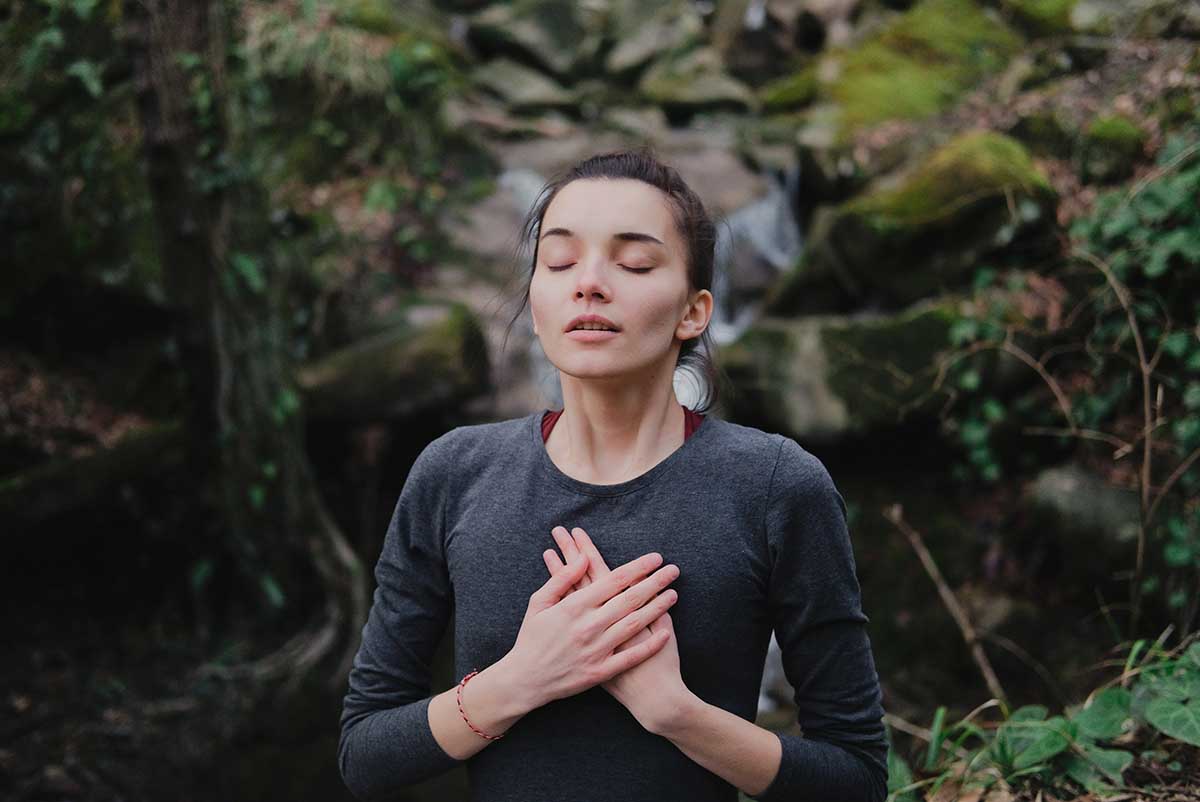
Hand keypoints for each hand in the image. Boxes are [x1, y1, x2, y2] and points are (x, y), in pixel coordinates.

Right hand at [544, 526, 689, 734]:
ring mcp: (595, 650)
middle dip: (654, 582)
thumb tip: (583, 558)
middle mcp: (588, 626)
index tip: (654, 558)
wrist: (525, 680)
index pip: (613, 581)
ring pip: (633, 624)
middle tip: (673, 571)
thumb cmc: (531, 638)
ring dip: (656, 608)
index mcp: (573, 606)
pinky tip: (665, 632)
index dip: (637, 568)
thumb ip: (561, 578)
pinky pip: (630, 657)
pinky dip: (649, 645)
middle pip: (629, 599)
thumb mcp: (538, 602)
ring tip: (673, 595)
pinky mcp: (599, 672)